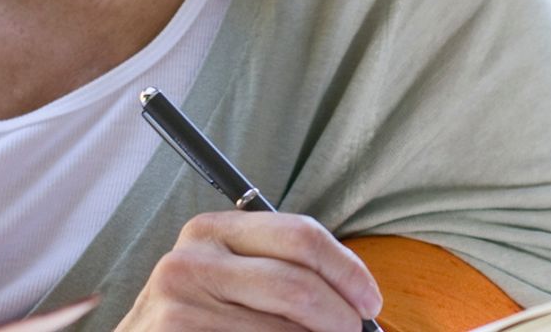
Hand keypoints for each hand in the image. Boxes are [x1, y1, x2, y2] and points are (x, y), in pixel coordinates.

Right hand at [114, 211, 383, 331]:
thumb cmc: (195, 321)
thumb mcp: (226, 281)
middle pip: (299, 288)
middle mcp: (190, 262)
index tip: (371, 302)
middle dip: (342, 320)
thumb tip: (357, 297)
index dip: (348, 271)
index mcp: (210, 230)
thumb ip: (277, 271)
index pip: (300, 236)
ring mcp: (179, 308)